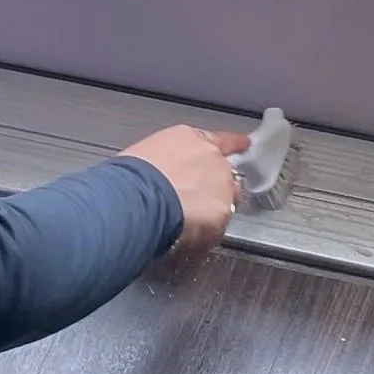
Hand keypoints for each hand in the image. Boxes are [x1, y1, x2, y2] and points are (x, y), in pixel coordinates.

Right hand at [123, 124, 250, 254]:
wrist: (134, 200)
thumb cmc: (129, 178)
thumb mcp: (144, 155)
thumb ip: (166, 160)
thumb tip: (162, 173)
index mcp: (190, 138)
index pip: (222, 138)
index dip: (234, 144)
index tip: (243, 144)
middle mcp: (212, 158)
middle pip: (226, 171)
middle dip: (215, 184)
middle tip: (194, 200)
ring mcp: (221, 185)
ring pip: (227, 198)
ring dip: (212, 208)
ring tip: (189, 222)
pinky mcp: (223, 212)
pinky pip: (218, 224)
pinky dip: (207, 231)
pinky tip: (189, 235)